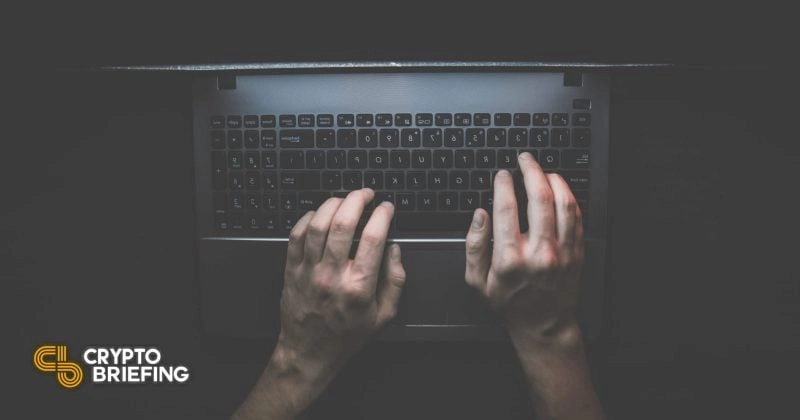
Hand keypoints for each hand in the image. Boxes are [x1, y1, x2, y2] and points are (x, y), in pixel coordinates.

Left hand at [232, 188, 405, 419]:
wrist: (309, 352)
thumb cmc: (346, 335)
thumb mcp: (384, 315)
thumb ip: (395, 280)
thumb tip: (395, 249)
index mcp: (359, 286)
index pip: (372, 238)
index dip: (382, 215)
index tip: (386, 208)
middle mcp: (333, 275)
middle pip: (343, 223)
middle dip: (357, 200)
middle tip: (365, 194)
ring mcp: (309, 271)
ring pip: (318, 224)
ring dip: (333, 203)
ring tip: (344, 199)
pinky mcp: (292, 270)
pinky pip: (297, 235)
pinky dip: (308, 218)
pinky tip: (319, 215)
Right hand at [464, 152, 583, 337]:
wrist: (543, 324)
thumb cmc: (508, 302)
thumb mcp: (477, 280)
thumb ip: (474, 245)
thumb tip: (479, 215)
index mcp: (510, 259)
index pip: (506, 207)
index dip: (503, 184)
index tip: (502, 175)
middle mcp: (538, 253)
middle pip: (539, 197)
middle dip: (531, 171)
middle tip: (525, 160)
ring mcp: (561, 252)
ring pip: (563, 203)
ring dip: (553, 179)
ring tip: (543, 171)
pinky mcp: (576, 253)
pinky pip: (576, 217)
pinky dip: (568, 197)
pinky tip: (560, 189)